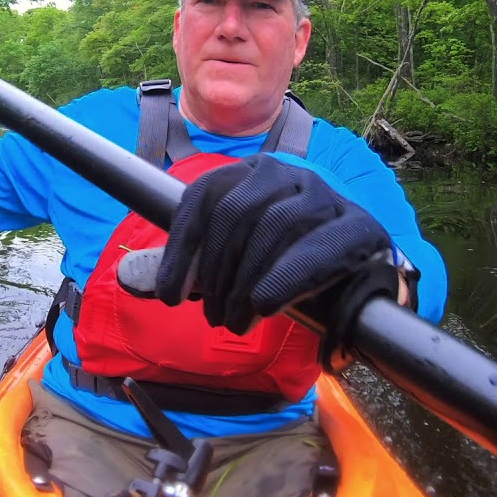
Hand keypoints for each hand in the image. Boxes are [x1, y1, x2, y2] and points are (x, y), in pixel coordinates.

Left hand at [154, 154, 401, 362]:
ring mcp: (326, 196)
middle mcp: (287, 174)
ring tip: (237, 322)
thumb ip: (192, 269)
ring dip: (247, 284)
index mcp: (251, 174)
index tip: (171, 296)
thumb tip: (133, 278)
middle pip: (236, 213)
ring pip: (274, 227)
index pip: (204, 196)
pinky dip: (285, 279)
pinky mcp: (361, 225)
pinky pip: (318, 248)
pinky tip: (267, 305)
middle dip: (217, 273)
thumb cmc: (288, 267)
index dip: (182, 247)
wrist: (363, 277)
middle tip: (214, 318)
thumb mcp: (237, 262)